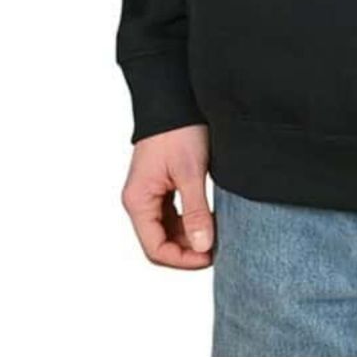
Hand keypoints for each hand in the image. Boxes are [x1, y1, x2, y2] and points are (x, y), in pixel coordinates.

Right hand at [121, 124, 213, 269]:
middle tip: (218, 247)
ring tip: (216, 234)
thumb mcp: (190, 172)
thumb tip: (202, 247)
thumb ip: (195, 211)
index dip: (183, 260)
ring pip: (167, 230)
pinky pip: (172, 215)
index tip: (210, 256)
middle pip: (160, 243)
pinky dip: (189, 222)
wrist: (174, 97)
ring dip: (190, 237)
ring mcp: (149, 194)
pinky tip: (209, 219)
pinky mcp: (161, 186)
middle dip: (188, 250)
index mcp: (138, 201)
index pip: (155, 249)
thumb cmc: (178, 130)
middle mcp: (139, 201)